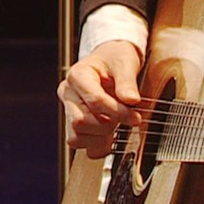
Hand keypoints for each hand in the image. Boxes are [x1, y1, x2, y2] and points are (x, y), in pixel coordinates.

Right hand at [57, 40, 141, 158]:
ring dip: (101, 137)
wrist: (110, 60)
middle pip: (80, 121)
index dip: (117, 112)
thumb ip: (127, 82)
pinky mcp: (73, 123)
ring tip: (117, 126)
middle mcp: (68, 93)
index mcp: (78, 75)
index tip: (136, 117)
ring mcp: (68, 109)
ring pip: (76, 136)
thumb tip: (132, 101)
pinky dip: (97, 145)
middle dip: (107, 126)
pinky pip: (79, 143)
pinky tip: (110, 135)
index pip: (94, 100)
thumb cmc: (115, 59)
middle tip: (126, 120)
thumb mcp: (125, 63)